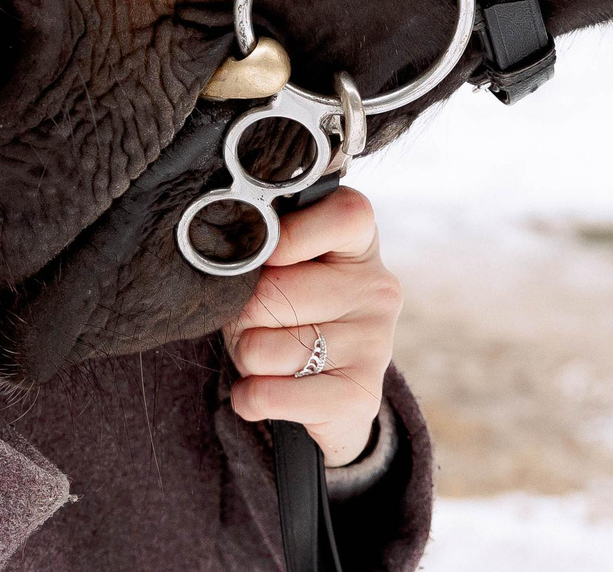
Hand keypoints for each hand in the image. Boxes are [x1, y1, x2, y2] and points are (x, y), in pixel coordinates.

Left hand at [221, 187, 402, 465]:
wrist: (329, 387)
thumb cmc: (294, 308)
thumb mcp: (285, 264)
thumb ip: (266, 247)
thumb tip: (233, 258)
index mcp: (361, 243)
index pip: (342, 216)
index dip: (289, 234)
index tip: (265, 256)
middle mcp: (378, 289)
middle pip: (273, 292)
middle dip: (241, 315)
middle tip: (251, 321)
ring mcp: (374, 344)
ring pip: (262, 349)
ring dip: (244, 358)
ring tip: (264, 355)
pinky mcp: (358, 396)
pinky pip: (267, 395)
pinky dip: (248, 397)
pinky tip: (262, 389)